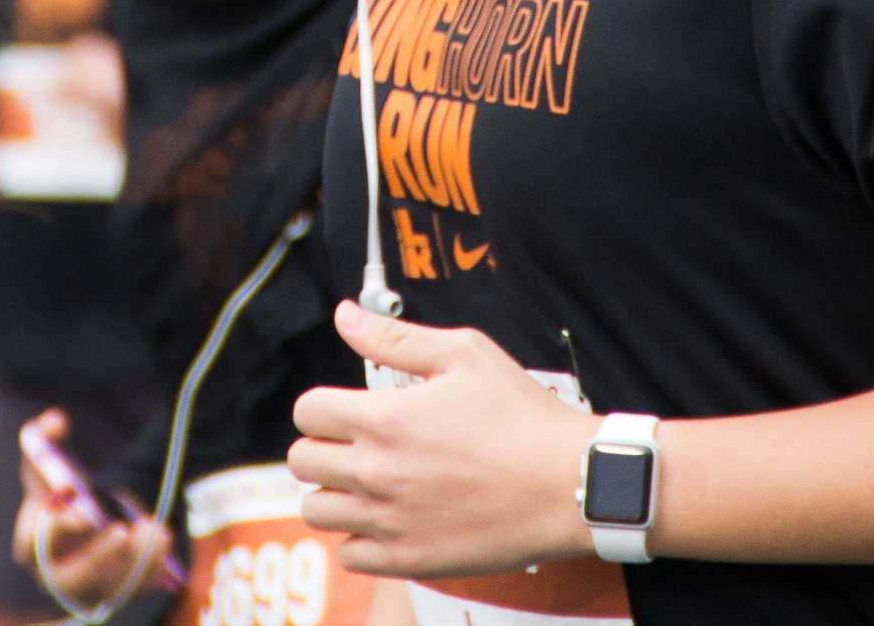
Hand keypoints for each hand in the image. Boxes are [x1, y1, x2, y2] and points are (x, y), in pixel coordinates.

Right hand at [11, 409, 173, 610]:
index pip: (35, 546)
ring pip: (110, 588)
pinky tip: (161, 538)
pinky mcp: (116, 591)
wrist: (87, 517)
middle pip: (73, 578)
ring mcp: (88, 588)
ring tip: (152, 528)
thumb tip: (55, 421)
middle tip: (120, 531)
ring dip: (134, 562)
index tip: (80, 508)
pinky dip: (152, 567)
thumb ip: (41, 437)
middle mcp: (57, 574)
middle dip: (97, 557)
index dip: (57, 528)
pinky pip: (135, 589)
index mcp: (33, 543)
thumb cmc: (61, 494)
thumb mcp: (48, 464)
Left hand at [290, 301, 593, 577]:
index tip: (344, 409)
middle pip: (302, 460)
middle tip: (354, 444)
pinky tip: (385, 517)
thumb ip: (395, 336)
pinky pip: (349, 554)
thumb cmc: (524, 418)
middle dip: (321, 445)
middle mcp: (377, 473)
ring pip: (316, 510)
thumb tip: (346, 315)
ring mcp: (391, 520)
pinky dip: (358, 536)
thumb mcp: (464, 354)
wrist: (570, 484)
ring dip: (333, 492)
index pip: (307, 412)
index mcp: (384, 419)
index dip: (323, 404)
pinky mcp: (411, 559)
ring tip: (366, 481)